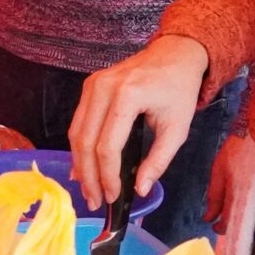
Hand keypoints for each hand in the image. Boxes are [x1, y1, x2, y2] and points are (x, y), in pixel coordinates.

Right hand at [69, 34, 209, 208]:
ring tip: (88, 189)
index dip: (107, 176)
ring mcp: (93, 85)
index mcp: (128, 96)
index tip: (114, 197)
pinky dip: (79, 148)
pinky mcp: (89, 86)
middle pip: (84, 141)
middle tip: (95, 201)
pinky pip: (78, 122)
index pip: (107, 145)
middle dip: (88, 176)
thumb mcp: (178, 128)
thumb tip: (140, 190)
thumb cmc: (179, 90)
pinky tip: (83, 168)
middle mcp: (103, 87)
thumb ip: (159, 161)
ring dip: (80, 165)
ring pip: (75, 133)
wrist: (175, 54)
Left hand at [205, 129, 254, 228]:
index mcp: (238, 197)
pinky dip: (249, 208)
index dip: (221, 229)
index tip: (215, 226)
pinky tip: (244, 202)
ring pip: (251, 216)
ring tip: (233, 209)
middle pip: (242, 223)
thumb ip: (214, 197)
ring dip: (240, 217)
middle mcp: (252, 200)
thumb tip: (208, 219)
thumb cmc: (236, 152)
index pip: (230, 225)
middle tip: (223, 218)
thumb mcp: (218, 172)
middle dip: (232, 225)